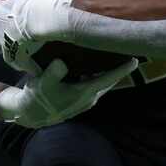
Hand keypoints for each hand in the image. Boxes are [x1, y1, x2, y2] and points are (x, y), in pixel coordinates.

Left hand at [0, 0, 69, 73]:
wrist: (37, 20)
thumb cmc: (32, 1)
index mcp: (0, 12)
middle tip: (3, 36)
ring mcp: (7, 46)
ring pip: (5, 52)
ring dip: (11, 53)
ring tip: (20, 55)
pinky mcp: (17, 57)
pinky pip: (23, 64)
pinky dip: (29, 66)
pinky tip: (35, 70)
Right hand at [0, 57, 138, 128]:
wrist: (30, 113)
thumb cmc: (38, 97)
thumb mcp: (43, 83)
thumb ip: (53, 73)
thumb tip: (61, 63)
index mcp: (84, 93)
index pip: (109, 79)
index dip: (122, 69)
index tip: (135, 60)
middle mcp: (89, 97)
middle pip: (110, 80)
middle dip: (121, 68)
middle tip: (131, 53)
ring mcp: (86, 99)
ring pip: (103, 82)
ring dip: (110, 71)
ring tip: (118, 55)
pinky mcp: (80, 98)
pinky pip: (96, 84)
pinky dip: (100, 74)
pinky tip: (99, 63)